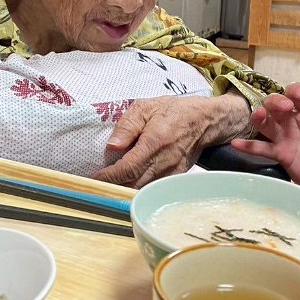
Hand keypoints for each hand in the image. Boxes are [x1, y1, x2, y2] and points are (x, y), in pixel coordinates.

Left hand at [94, 94, 249, 187]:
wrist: (205, 121)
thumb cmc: (174, 111)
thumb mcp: (146, 107)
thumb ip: (127, 126)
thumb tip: (111, 146)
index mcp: (155, 141)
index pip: (128, 168)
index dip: (109, 177)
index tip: (94, 180)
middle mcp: (164, 161)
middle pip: (134, 184)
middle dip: (112, 188)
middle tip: (94, 188)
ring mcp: (171, 173)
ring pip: (143, 191)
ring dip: (124, 192)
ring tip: (106, 188)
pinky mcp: (175, 178)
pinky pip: (153, 189)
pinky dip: (137, 190)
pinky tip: (125, 186)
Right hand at [230, 82, 299, 194]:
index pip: (297, 93)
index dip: (295, 91)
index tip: (298, 96)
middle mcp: (293, 121)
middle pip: (276, 103)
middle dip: (276, 101)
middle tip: (284, 108)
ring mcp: (284, 137)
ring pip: (265, 122)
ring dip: (259, 116)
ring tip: (258, 116)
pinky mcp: (279, 154)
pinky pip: (260, 149)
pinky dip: (247, 146)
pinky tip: (236, 144)